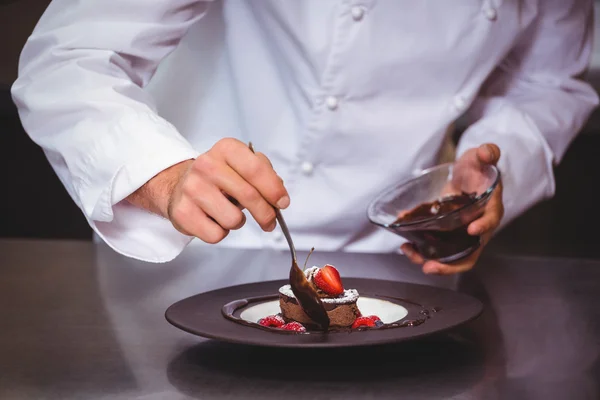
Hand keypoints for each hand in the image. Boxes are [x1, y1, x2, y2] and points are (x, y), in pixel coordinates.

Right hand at [126, 138, 288, 243]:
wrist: (178, 186)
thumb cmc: (218, 178)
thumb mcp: (240, 165)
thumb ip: (263, 174)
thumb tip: (279, 194)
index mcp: (226, 149)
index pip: (256, 169)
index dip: (274, 189)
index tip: (283, 202)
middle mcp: (206, 165)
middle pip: (249, 196)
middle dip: (266, 214)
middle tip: (269, 221)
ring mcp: (192, 189)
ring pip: (234, 219)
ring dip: (238, 222)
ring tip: (229, 213)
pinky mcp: (183, 212)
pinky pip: (217, 234)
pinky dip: (220, 232)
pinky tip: (214, 220)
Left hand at [400, 143, 503, 274]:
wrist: (468, 176)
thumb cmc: (477, 168)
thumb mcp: (480, 156)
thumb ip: (487, 153)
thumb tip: (487, 152)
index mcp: (491, 208)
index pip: (491, 220)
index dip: (484, 226)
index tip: (472, 229)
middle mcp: (478, 227)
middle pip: (470, 254)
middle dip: (451, 266)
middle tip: (430, 267)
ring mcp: (462, 234)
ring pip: (451, 257)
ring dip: (431, 261)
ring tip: (410, 254)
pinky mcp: (448, 234)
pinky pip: (438, 249)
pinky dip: (422, 249)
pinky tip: (406, 244)